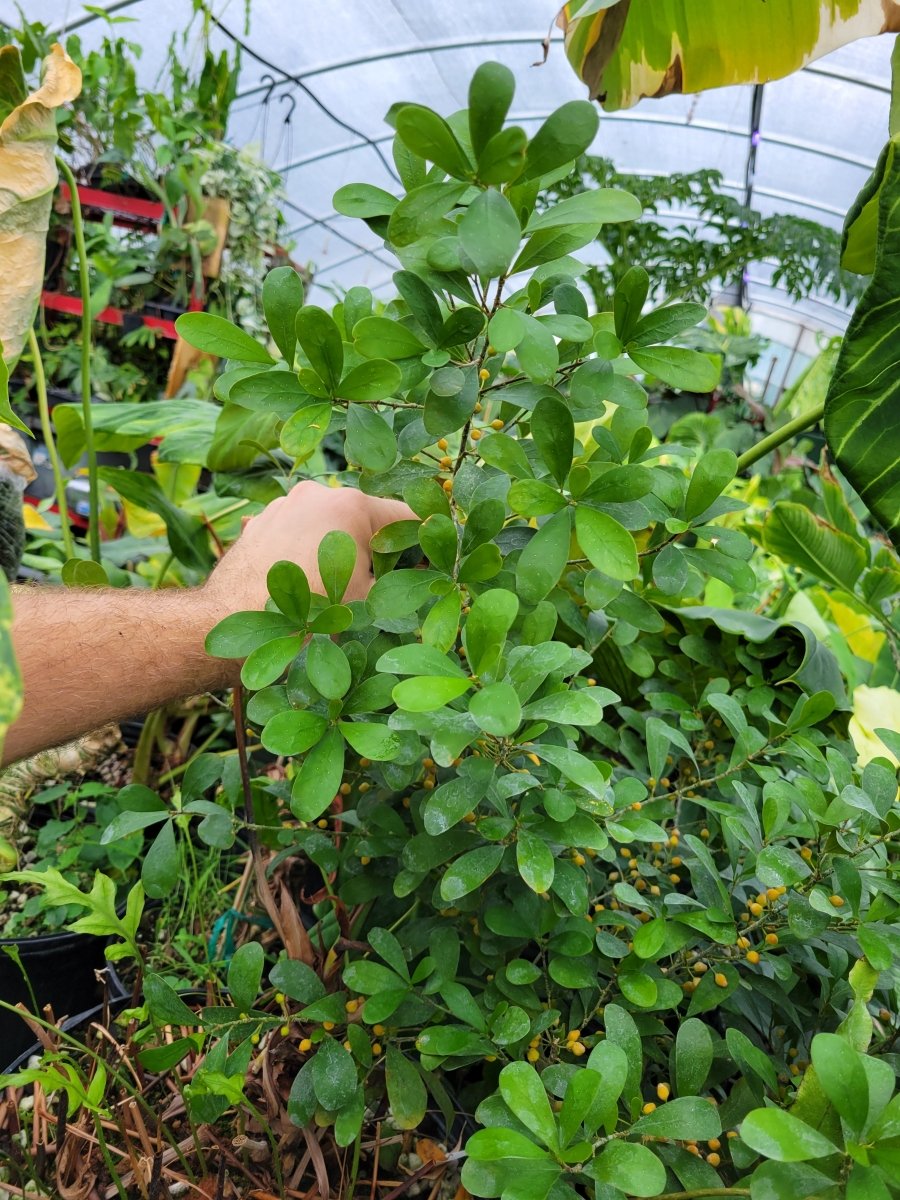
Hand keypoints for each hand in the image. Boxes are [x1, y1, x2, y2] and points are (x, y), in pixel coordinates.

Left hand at [203, 480, 413, 616]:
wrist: (233, 623)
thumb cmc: (308, 613)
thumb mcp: (367, 602)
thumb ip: (399, 583)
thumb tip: (418, 580)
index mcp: (352, 505)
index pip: (407, 517)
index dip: (423, 545)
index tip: (427, 569)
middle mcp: (319, 493)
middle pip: (367, 518)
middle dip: (377, 550)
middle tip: (377, 587)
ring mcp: (286, 504)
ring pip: (331, 524)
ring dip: (342, 550)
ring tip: (334, 588)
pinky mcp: (262, 520)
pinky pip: (300, 531)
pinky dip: (310, 551)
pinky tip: (305, 583)